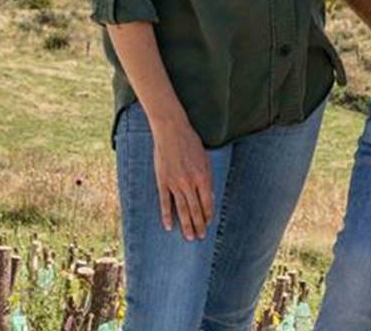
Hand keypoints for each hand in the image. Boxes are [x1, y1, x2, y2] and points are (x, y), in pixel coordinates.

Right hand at [150, 116, 213, 240]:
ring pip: (181, 209)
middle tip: (200, 237)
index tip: (208, 225)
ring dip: (186, 225)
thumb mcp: (205, 160)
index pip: (207, 202)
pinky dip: (167, 215)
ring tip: (189, 237)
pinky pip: (165, 202)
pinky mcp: (162, 181)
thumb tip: (209, 197)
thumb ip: (207, 179)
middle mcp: (189, 183)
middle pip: (194, 209)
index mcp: (202, 176)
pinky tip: (169, 226)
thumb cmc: (191, 144)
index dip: (208, 215)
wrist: (171, 132)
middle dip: (198, 225)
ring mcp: (174, 183)